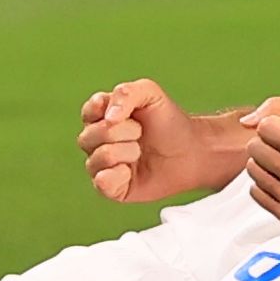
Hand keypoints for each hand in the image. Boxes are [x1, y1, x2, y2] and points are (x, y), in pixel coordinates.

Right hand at [78, 79, 217, 202]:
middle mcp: (99, 141)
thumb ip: (126, 93)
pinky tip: (130, 171)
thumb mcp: (150, 93)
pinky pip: (101, 183)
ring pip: (95, 159)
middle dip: (121, 132)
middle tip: (140, 132)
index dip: (104, 111)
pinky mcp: (112, 187)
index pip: (88, 112)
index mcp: (104, 116)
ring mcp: (103, 165)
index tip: (128, 112)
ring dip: (124, 152)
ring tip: (140, 151)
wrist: (191, 151)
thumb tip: (108, 118)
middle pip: (88, 137)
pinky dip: (117, 175)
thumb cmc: (169, 122)